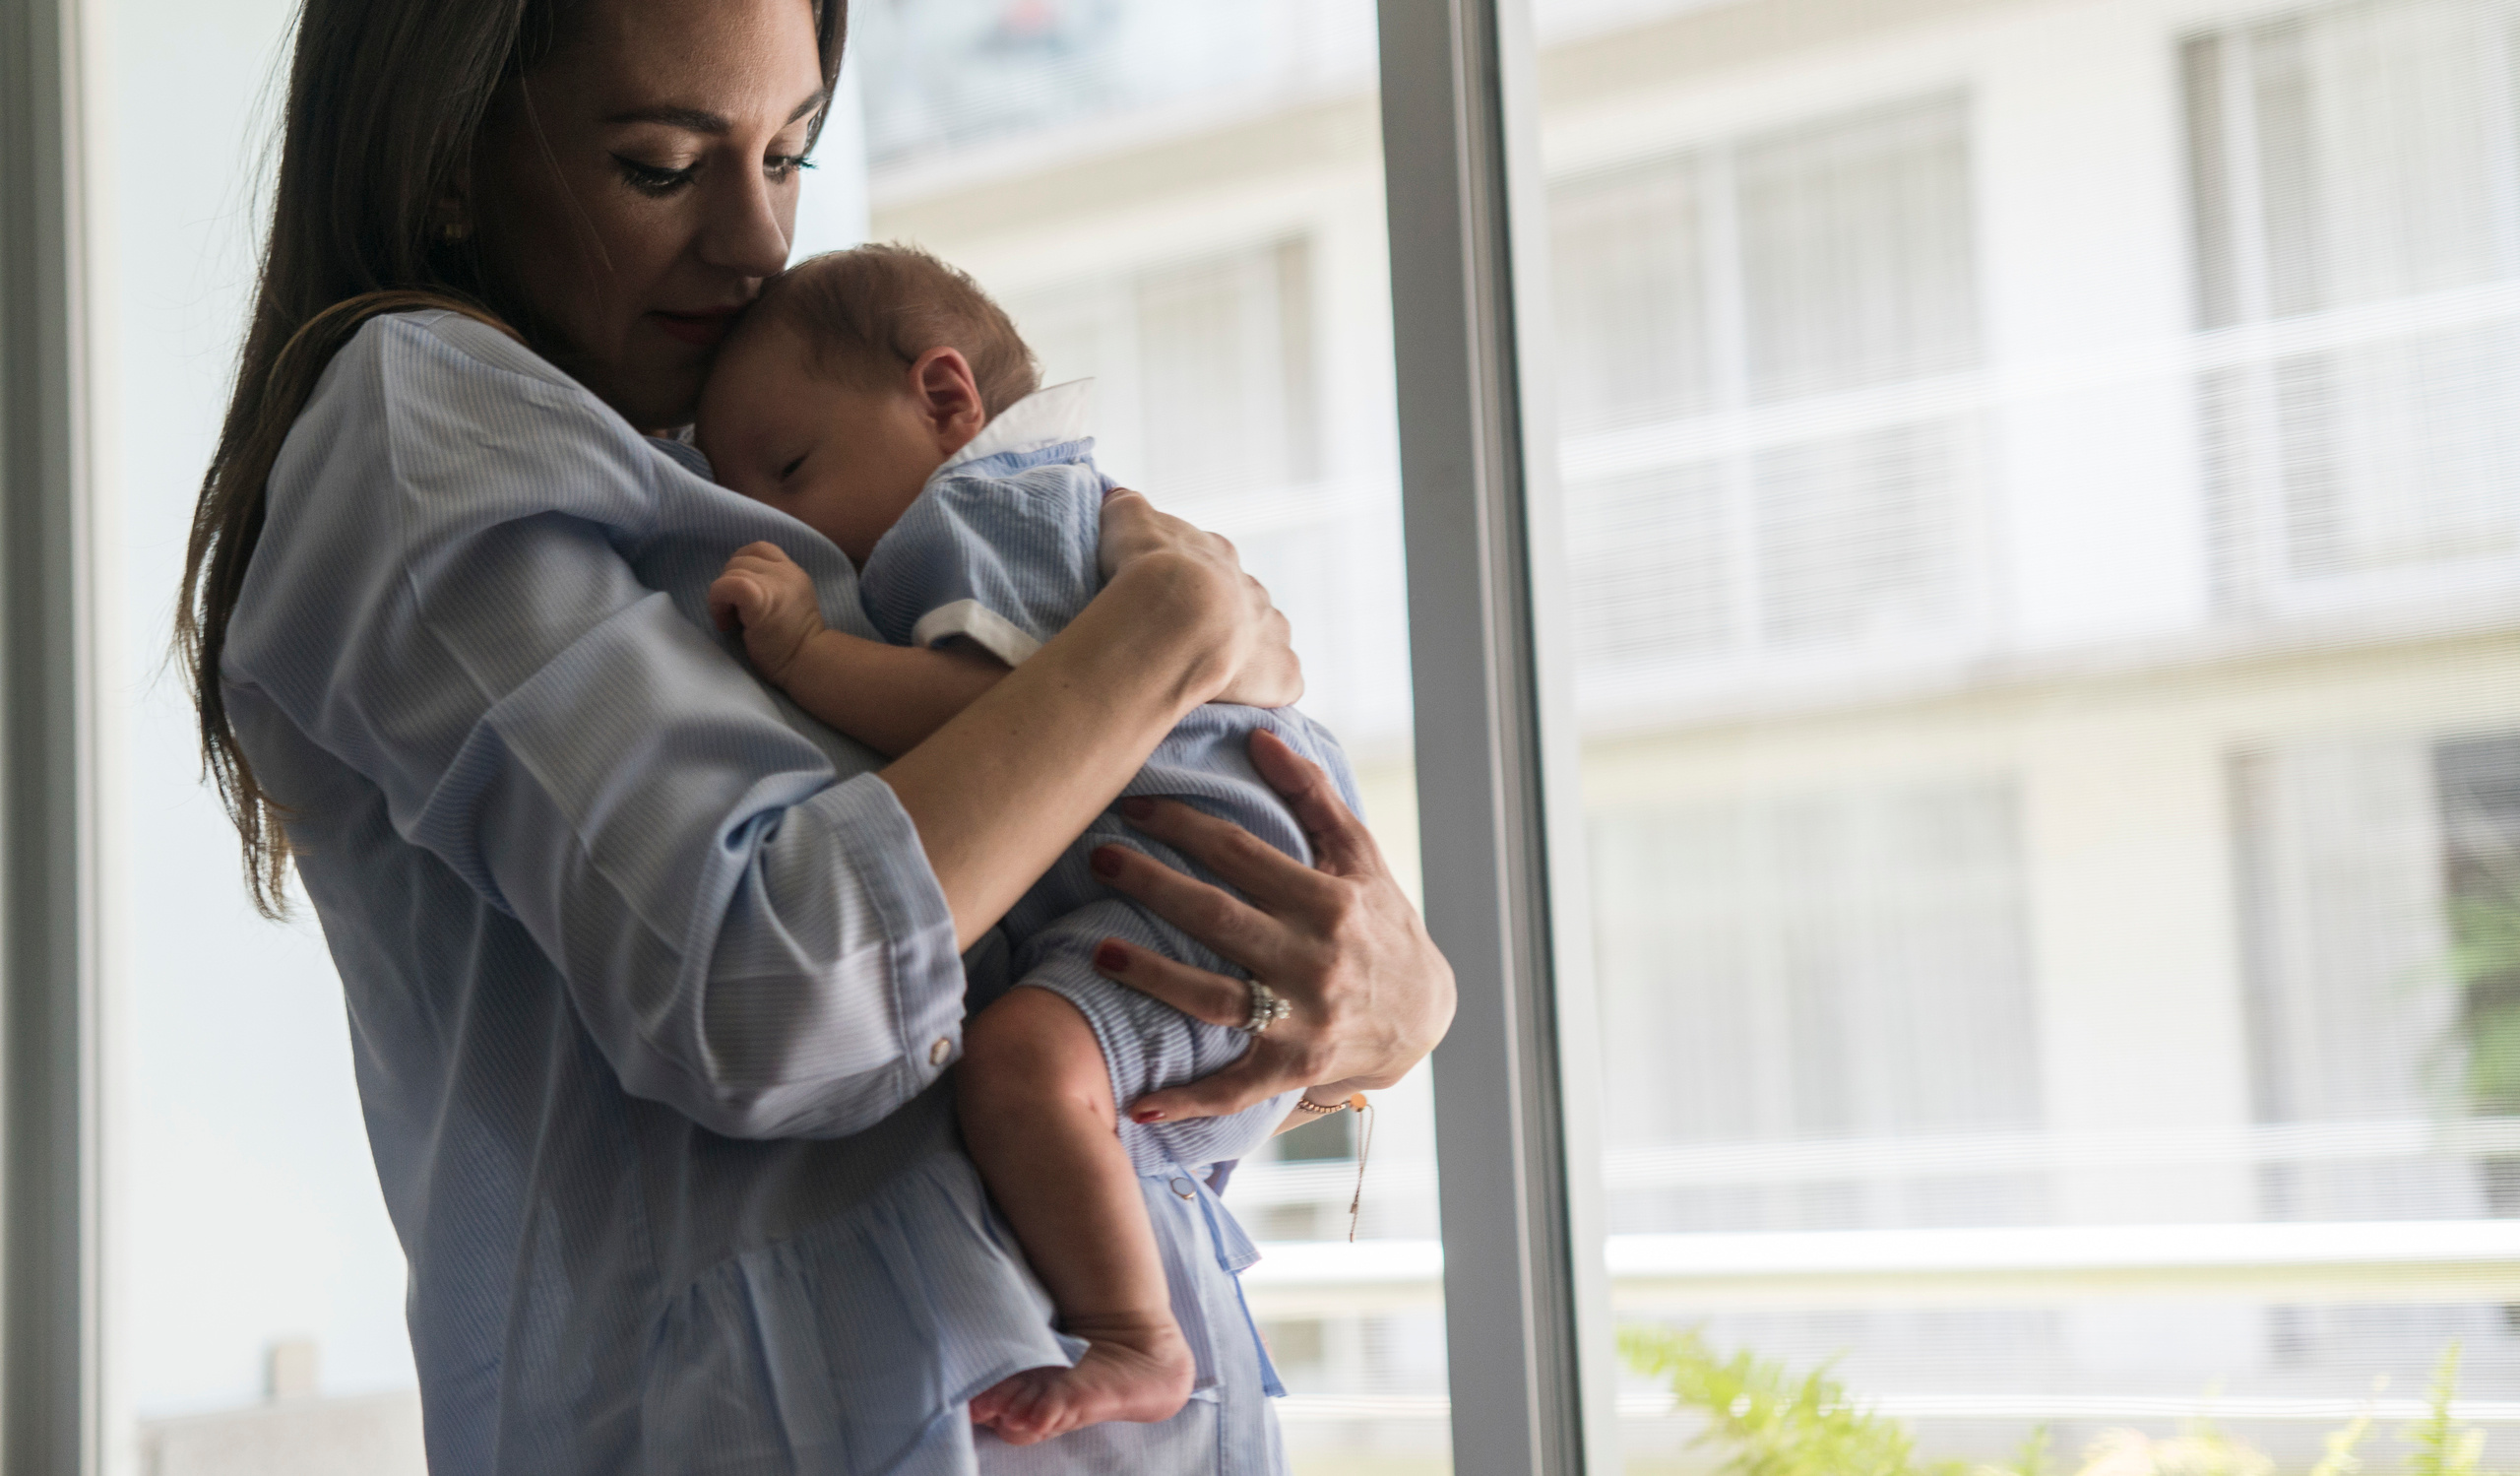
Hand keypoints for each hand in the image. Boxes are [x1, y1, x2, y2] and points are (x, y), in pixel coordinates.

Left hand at [707, 542, 823, 685]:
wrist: (810, 665)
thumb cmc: (795, 647)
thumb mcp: (790, 605)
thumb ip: (772, 588)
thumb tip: (735, 586)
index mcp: (794, 572)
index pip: (759, 549)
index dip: (742, 568)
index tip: (742, 597)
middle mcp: (787, 571)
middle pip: (740, 559)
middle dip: (730, 585)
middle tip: (736, 615)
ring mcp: (775, 582)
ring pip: (731, 571)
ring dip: (722, 597)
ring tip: (733, 623)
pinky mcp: (760, 597)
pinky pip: (727, 585)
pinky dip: (718, 602)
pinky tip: (726, 623)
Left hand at [1084, 728, 1455, 1121]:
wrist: (1424, 1014)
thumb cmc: (1379, 922)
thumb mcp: (1359, 855)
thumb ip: (1311, 795)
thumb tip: (1260, 736)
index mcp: (1329, 901)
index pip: (1242, 853)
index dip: (1183, 825)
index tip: (1132, 805)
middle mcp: (1315, 960)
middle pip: (1217, 919)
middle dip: (1152, 886)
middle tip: (1097, 858)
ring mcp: (1303, 1020)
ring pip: (1212, 999)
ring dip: (1151, 977)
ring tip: (1096, 952)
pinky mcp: (1292, 1069)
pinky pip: (1233, 1088)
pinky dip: (1189, 1099)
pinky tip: (1137, 1101)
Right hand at [1097, 489, 1301, 708]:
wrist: (1177, 615)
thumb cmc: (1147, 567)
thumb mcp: (1127, 521)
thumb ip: (1125, 507)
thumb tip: (1119, 498)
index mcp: (1218, 556)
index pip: (1206, 565)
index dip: (1185, 582)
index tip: (1163, 598)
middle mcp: (1252, 590)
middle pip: (1240, 602)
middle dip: (1218, 619)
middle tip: (1183, 641)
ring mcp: (1272, 631)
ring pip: (1267, 638)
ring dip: (1246, 652)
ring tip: (1212, 672)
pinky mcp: (1282, 673)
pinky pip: (1283, 682)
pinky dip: (1269, 689)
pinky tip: (1245, 700)